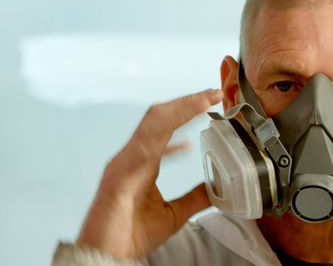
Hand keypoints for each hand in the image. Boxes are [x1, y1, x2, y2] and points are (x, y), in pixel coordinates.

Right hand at [76, 89, 222, 258]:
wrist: (108, 256)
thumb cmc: (131, 233)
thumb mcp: (175, 212)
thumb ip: (195, 196)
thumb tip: (216, 184)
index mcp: (144, 160)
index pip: (167, 124)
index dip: (188, 109)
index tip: (212, 99)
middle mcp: (133, 156)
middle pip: (160, 117)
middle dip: (187, 102)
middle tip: (213, 93)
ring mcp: (124, 164)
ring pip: (152, 127)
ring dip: (179, 112)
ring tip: (203, 102)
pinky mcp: (118, 179)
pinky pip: (142, 155)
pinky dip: (163, 145)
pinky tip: (184, 143)